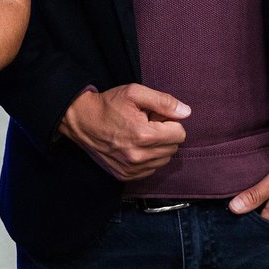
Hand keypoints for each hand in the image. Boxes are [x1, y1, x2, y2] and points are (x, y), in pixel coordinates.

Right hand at [60, 85, 189, 180]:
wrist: (82, 121)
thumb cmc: (109, 105)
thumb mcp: (135, 93)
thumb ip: (164, 101)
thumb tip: (186, 112)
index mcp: (144, 135)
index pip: (179, 134)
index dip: (170, 121)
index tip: (155, 116)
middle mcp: (139, 156)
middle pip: (173, 148)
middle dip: (165, 134)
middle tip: (147, 123)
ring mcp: (132, 169)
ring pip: (164, 160)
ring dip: (158, 147)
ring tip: (140, 134)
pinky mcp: (125, 176)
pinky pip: (151, 169)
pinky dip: (148, 158)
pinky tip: (134, 146)